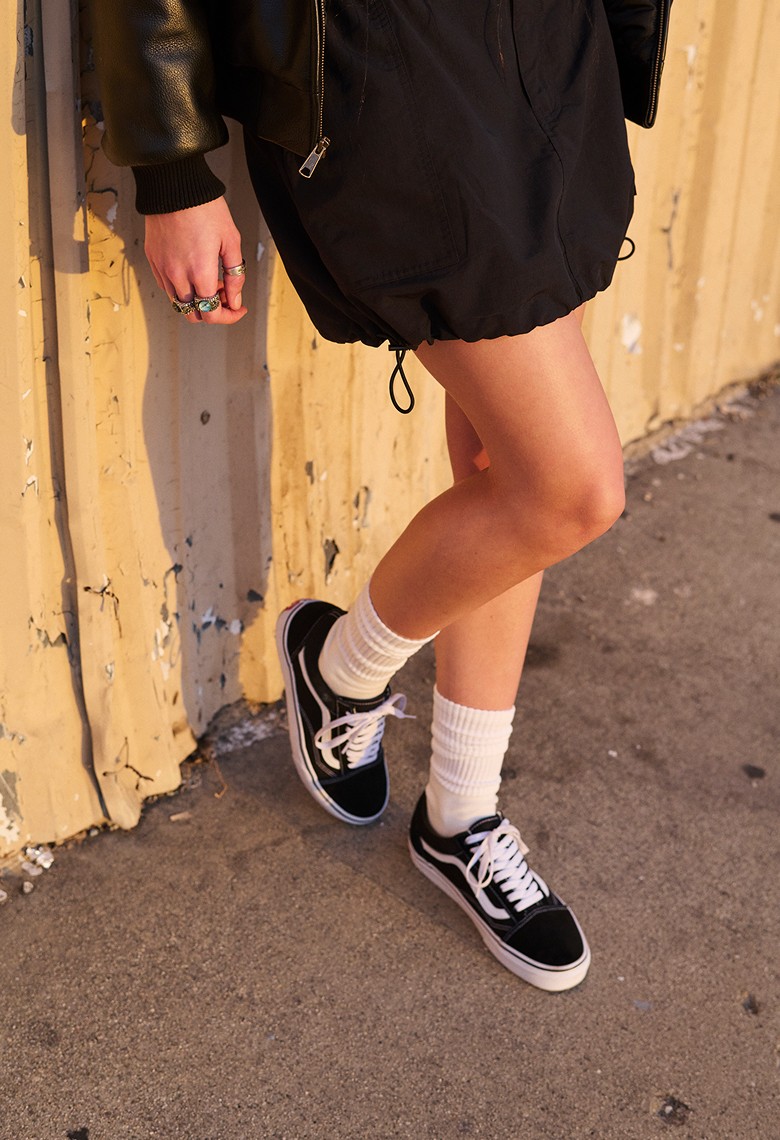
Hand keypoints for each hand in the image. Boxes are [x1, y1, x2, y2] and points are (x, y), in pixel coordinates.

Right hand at [144, 197, 247, 325]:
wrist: (174, 185)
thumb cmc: (205, 208)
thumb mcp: (230, 240)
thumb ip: (235, 275)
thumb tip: (235, 300)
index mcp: (200, 272)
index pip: (212, 314)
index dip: (229, 317)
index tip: (238, 308)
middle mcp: (178, 275)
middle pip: (194, 315)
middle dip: (212, 311)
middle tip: (224, 294)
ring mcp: (162, 269)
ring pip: (179, 304)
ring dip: (197, 301)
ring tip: (209, 279)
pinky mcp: (153, 260)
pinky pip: (167, 287)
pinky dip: (182, 289)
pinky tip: (192, 272)